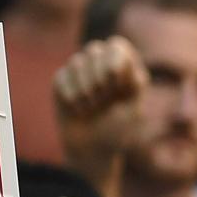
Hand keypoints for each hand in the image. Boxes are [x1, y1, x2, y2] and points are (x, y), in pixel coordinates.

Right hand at [52, 36, 149, 184]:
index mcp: (126, 71)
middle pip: (95, 49)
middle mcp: (103, 66)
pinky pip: (62, 76)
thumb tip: (122, 55)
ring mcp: (81, 71)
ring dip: (85, 89)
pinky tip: (77, 109)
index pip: (118, 46)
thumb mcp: (134, 110)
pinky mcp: (62, 80)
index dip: (114, 59)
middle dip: (98, 76)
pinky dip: (71, 95)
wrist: (91, 150)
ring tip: (92, 108)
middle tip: (102, 100)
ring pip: (77, 61)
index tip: (113, 78)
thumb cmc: (117, 131)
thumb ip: (134, 82)